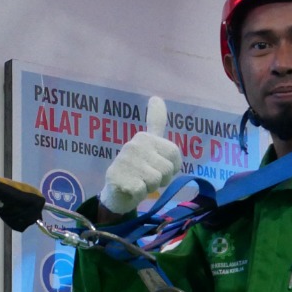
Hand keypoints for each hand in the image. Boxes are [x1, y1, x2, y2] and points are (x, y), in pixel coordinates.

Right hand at [98, 97, 181, 214]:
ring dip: (150, 187)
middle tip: (146, 178)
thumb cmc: (138, 169)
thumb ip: (155, 122)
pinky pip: (143, 190)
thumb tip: (156, 97)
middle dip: (161, 179)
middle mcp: (133, 145)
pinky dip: (139, 194)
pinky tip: (130, 189)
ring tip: (139, 182)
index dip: (172, 166)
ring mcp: (125, 162)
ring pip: (156, 180)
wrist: (117, 193)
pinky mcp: (119, 179)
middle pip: (167, 169)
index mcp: (144, 137)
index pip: (174, 153)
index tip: (158, 167)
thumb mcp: (150, 145)